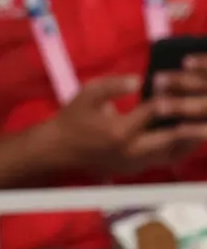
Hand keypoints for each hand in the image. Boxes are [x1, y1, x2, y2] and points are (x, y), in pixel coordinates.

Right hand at [45, 75, 206, 174]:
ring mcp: (133, 164)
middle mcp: (129, 152)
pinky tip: (189, 135)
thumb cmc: (72, 119)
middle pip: (172, 138)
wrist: (56, 149)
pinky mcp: (135, 169)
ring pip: (173, 153)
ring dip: (191, 139)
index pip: (155, 111)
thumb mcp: (88, 94)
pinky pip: (165, 159)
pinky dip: (180, 147)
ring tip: (203, 125)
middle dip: (192, 123)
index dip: (170, 95)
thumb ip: (113, 84)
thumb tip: (138, 79)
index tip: (181, 82)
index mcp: (118, 132)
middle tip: (205, 111)